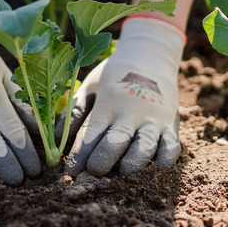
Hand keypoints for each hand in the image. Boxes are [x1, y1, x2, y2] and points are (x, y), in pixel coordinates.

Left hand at [65, 16, 183, 176]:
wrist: (151, 54)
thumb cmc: (114, 74)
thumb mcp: (90, 86)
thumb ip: (74, 112)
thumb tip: (56, 138)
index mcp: (107, 103)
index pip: (90, 136)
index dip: (79, 157)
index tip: (71, 173)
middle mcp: (130, 112)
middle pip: (115, 144)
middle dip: (102, 164)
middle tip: (94, 172)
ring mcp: (153, 119)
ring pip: (144, 147)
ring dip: (132, 164)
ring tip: (122, 172)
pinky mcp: (170, 123)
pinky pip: (172, 145)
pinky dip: (165, 159)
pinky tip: (156, 166)